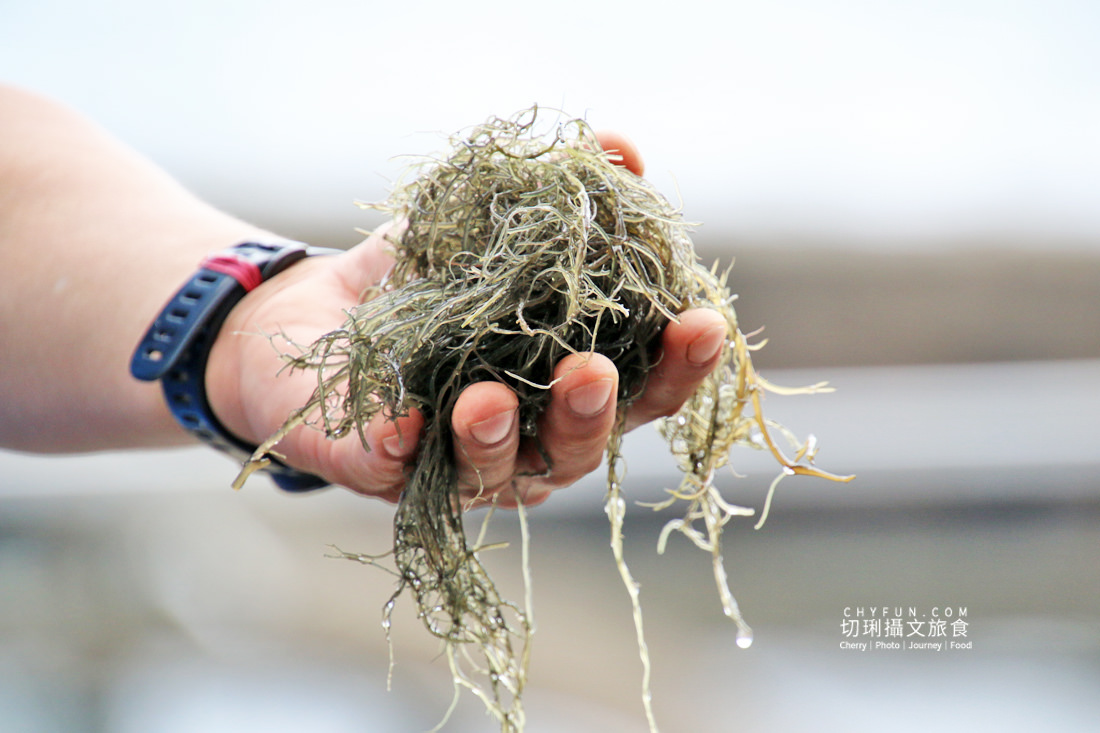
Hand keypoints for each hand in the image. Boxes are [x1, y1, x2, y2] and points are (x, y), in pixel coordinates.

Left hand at [205, 132, 726, 505]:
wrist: (311, 313)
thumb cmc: (422, 283)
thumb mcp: (489, 227)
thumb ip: (559, 198)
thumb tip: (622, 150)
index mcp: (564, 388)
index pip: (641, 390)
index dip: (678, 366)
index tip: (703, 322)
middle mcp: (524, 439)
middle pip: (576, 449)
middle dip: (589, 415)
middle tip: (589, 374)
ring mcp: (452, 465)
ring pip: (491, 473)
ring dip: (495, 440)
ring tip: (486, 401)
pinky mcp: (376, 467)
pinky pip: (392, 470)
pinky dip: (400, 448)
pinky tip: (404, 424)